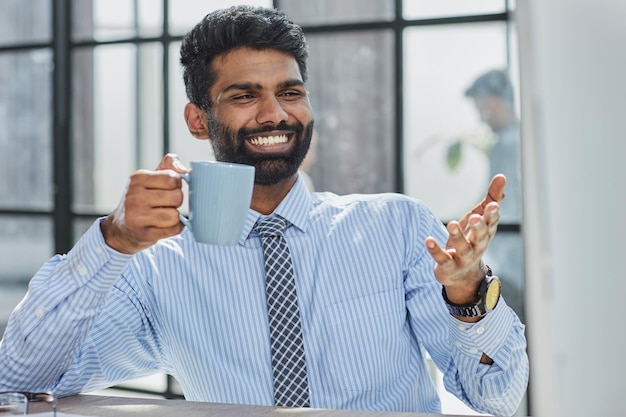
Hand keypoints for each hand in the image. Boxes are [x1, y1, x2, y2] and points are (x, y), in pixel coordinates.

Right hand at [101, 153, 188, 253]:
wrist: (121, 229)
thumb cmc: (140, 200)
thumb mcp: (149, 179)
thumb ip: (168, 166)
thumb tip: (185, 169)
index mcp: (138, 178)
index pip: (173, 178)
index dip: (176, 185)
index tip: (168, 189)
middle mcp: (134, 196)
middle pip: (177, 197)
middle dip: (176, 202)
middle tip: (165, 204)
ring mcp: (137, 216)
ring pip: (175, 215)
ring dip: (174, 217)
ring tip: (163, 215)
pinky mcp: (143, 234)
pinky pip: (173, 229)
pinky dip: (173, 228)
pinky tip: (162, 226)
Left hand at [424, 174, 505, 304]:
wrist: (462, 275)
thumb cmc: (471, 239)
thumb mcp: (479, 217)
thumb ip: (490, 198)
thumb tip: (501, 176)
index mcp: (485, 233)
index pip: (491, 223)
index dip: (492, 215)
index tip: (494, 205)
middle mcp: (477, 246)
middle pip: (481, 237)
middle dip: (479, 227)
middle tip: (475, 217)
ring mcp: (463, 258)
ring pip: (462, 248)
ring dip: (457, 236)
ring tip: (451, 224)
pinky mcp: (448, 266)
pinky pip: (442, 258)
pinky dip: (435, 250)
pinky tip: (428, 240)